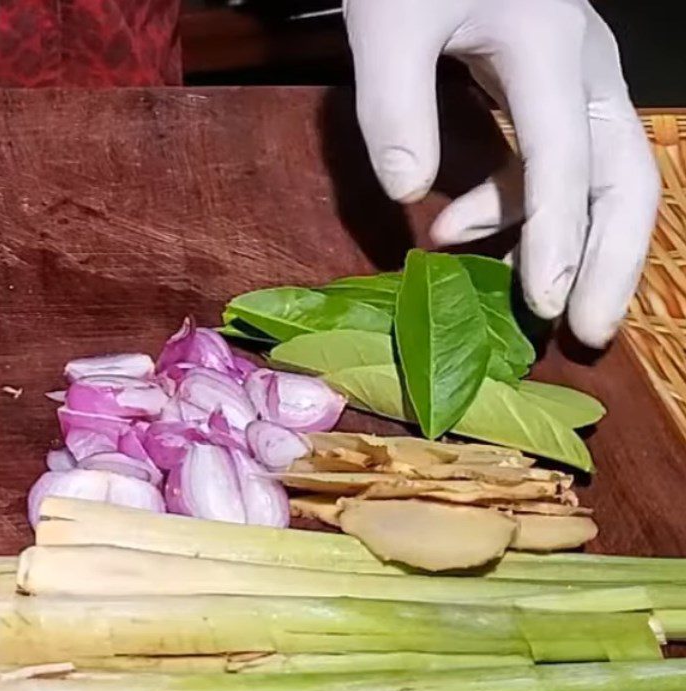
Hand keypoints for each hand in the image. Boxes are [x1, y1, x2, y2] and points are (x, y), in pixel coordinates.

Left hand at [345, 0, 659, 346]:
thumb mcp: (391, 20)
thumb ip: (395, 101)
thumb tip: (408, 191)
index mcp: (547, 46)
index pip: (565, 159)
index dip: (559, 238)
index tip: (549, 306)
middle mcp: (583, 69)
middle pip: (625, 178)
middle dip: (613, 262)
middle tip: (591, 333)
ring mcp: (576, 82)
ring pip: (604, 177)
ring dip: (573, 248)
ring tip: (528, 302)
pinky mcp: (553, 95)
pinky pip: (555, 166)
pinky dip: (518, 210)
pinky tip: (455, 231)